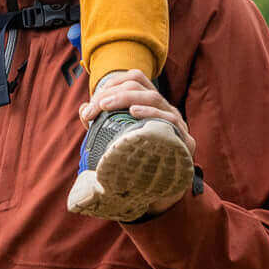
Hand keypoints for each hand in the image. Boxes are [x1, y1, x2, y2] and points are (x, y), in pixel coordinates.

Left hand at [77, 70, 196, 216]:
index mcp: (151, 104)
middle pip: (139, 86)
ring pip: (153, 97)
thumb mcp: (121, 138)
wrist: (164, 189)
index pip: (135, 79)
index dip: (113, 83)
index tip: (94, 102)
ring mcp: (175, 122)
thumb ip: (103, 123)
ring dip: (126, 98)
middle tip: (94, 108)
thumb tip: (84, 109)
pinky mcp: (184, 138)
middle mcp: (164, 108)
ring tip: (105, 106)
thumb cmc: (140, 159)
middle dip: (113, 93)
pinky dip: (149, 112)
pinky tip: (133, 113)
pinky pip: (169, 119)